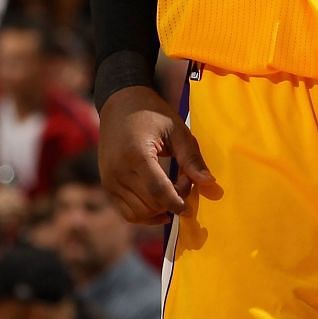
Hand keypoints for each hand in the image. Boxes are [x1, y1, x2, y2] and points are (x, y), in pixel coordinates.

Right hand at [98, 86, 218, 224]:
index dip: (177, 203)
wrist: (120, 104)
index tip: (190, 207)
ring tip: (172, 186)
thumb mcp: (177, 130)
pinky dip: (145, 213)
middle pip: (149, 204)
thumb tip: (210, 183)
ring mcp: (110, 181)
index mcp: (137, 156)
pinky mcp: (107, 186)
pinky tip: (161, 202)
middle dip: (172, 201)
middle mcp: (118, 172)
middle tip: (185, 180)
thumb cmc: (153, 113)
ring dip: (159, 208)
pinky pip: (126, 212)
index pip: (158, 191)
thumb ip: (192, 158)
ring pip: (137, 213)